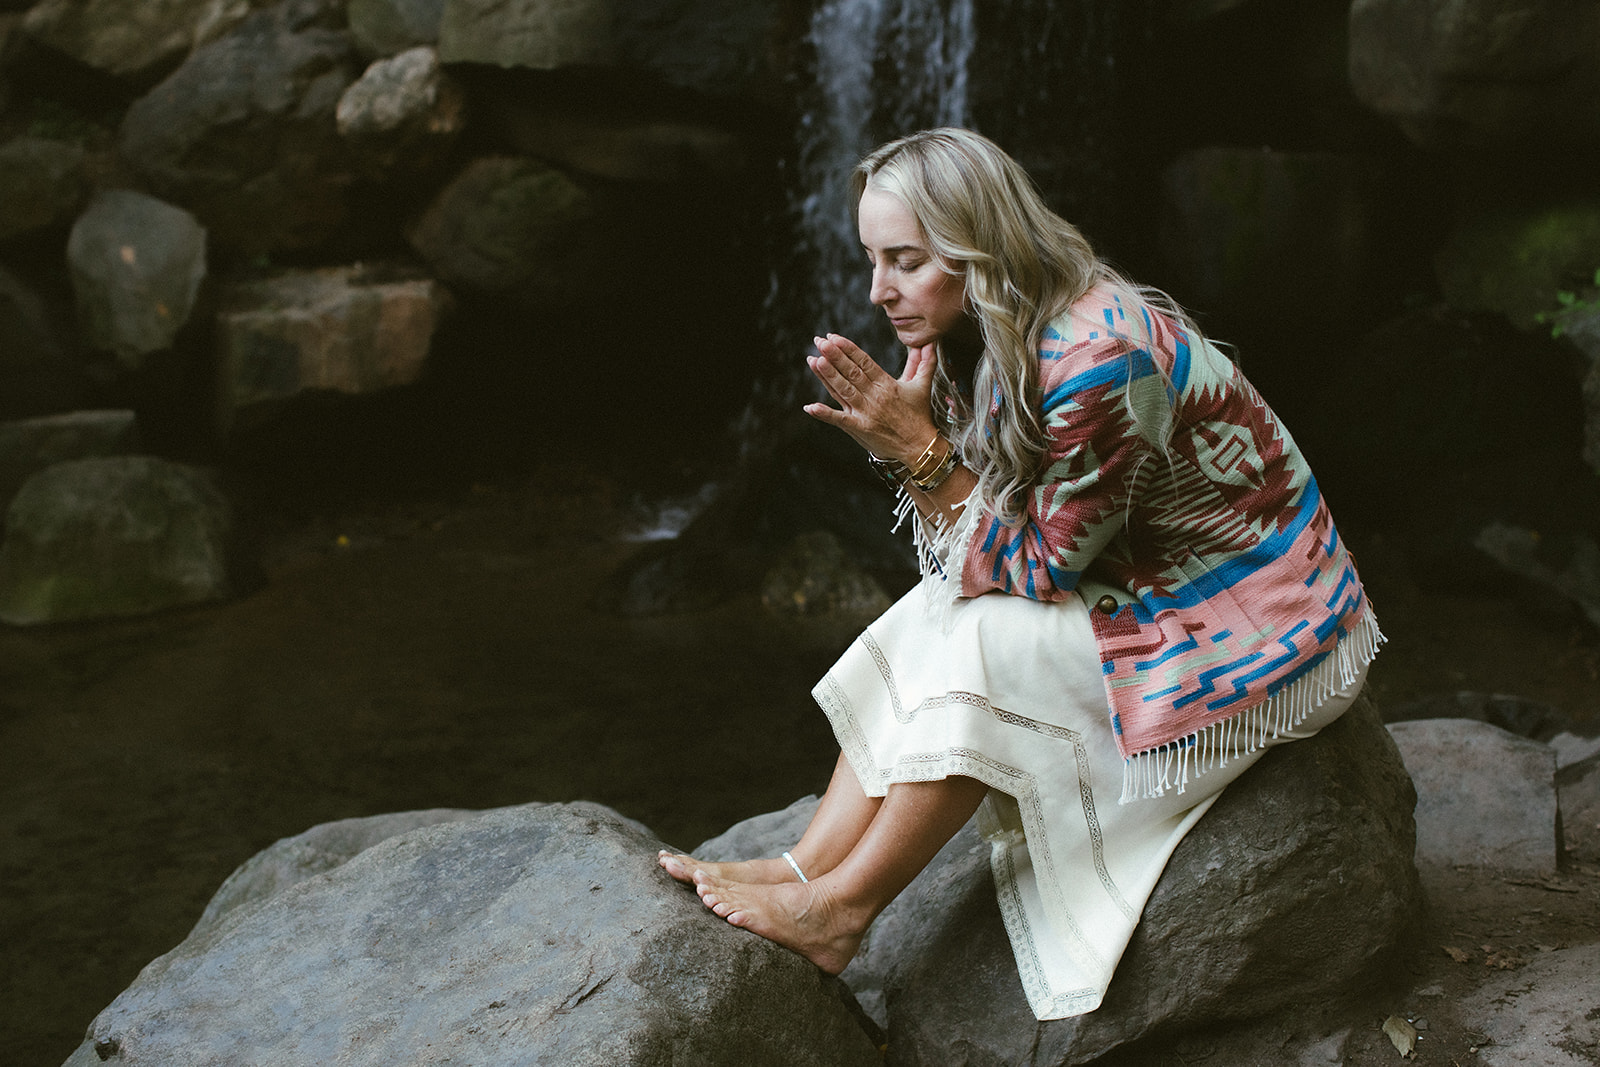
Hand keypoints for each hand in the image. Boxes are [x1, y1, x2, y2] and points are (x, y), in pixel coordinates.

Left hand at [802, 334, 939, 463]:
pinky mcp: (860, 429)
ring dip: (827, 376)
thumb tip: (930, 343)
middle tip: (820, 341)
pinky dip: (824, 414)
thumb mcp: (922, 386)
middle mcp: (874, 397)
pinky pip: (839, 420)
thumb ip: (924, 363)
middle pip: (851, 373)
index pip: (864, 362)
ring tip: (814, 360)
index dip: (848, 349)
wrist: (920, 447)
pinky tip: (810, 407)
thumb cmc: (919, 416)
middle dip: (834, 356)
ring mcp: (865, 413)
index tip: (834, 337)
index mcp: (887, 384)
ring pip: (843, 390)